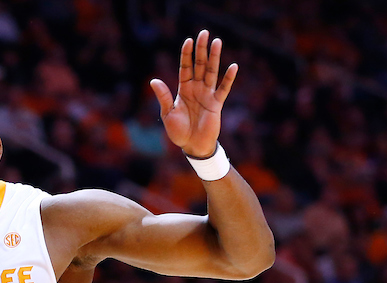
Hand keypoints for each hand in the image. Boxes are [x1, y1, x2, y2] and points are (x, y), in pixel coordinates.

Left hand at [150, 31, 236, 158]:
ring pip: (211, 72)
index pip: (185, 68)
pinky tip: (233, 66)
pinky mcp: (216, 104)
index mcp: (183, 90)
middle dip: (201, 50)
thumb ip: (164, 97)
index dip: (186, 55)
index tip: (188, 40)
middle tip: (204, 33)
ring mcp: (207, 95)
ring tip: (217, 41)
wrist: (192, 146)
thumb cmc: (178, 131)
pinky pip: (223, 89)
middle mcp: (196, 89)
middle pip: (199, 65)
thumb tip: (154, 81)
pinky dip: (228, 78)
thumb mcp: (168, 113)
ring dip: (214, 57)